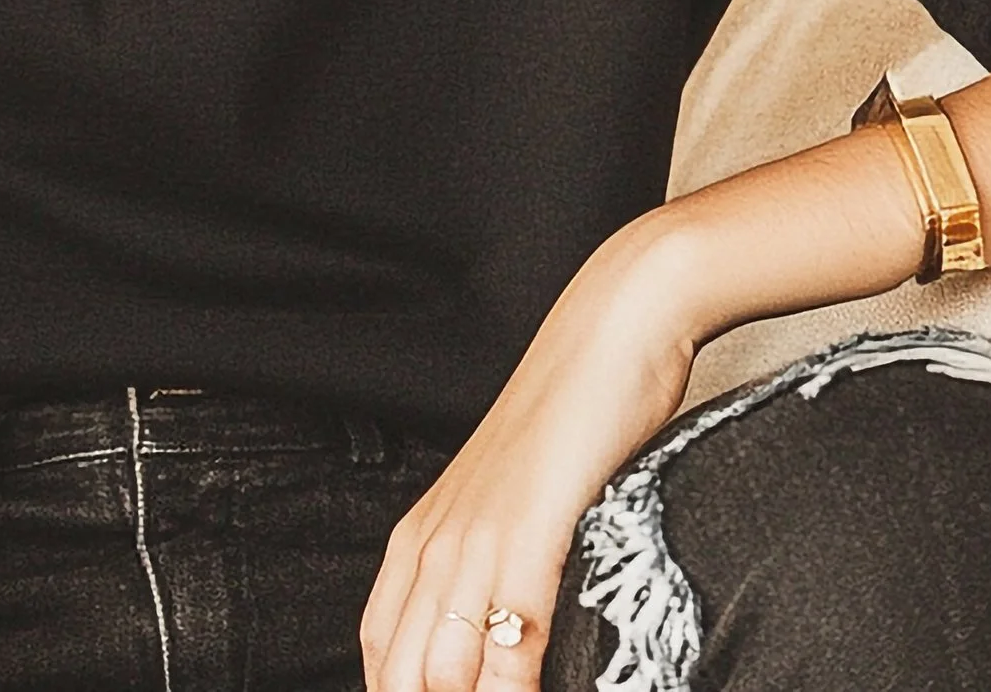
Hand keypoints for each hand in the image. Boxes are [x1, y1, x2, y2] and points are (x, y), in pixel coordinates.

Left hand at [359, 208, 699, 691]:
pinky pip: (509, 634)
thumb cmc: (569, 425)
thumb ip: (487, 574)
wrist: (609, 333)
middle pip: (400, 677)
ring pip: (441, 671)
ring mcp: (478, 534)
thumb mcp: (507, 507)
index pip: (380, 659)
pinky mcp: (529, 527)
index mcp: (419, 537)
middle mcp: (434, 541)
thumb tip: (492, 652)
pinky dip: (514, 687)